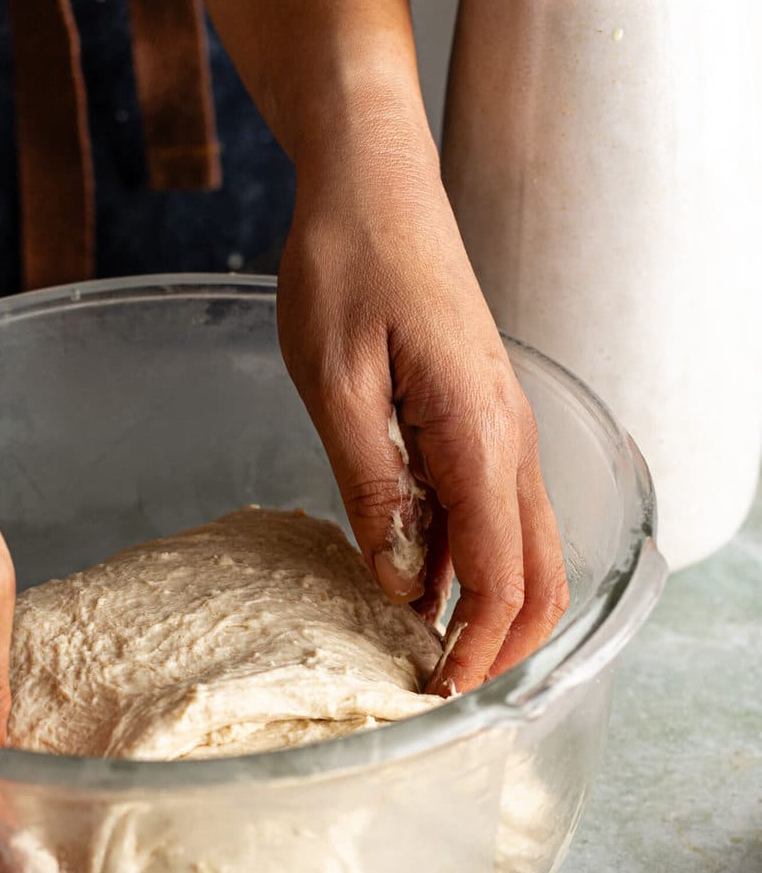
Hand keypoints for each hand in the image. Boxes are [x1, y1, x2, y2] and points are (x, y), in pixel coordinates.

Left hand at [278, 113, 568, 694]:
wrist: (373, 179)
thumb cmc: (345, 263)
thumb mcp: (334, 381)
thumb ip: (372, 485)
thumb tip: (403, 580)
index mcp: (476, 431)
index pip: (500, 570)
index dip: (474, 645)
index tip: (433, 692)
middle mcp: (508, 437)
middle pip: (538, 572)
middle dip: (501, 644)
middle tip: (438, 689)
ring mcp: (501, 427)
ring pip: (527, 546)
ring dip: (490, 608)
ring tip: (427, 652)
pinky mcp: (480, 418)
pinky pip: (496, 510)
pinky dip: (474, 563)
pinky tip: (420, 582)